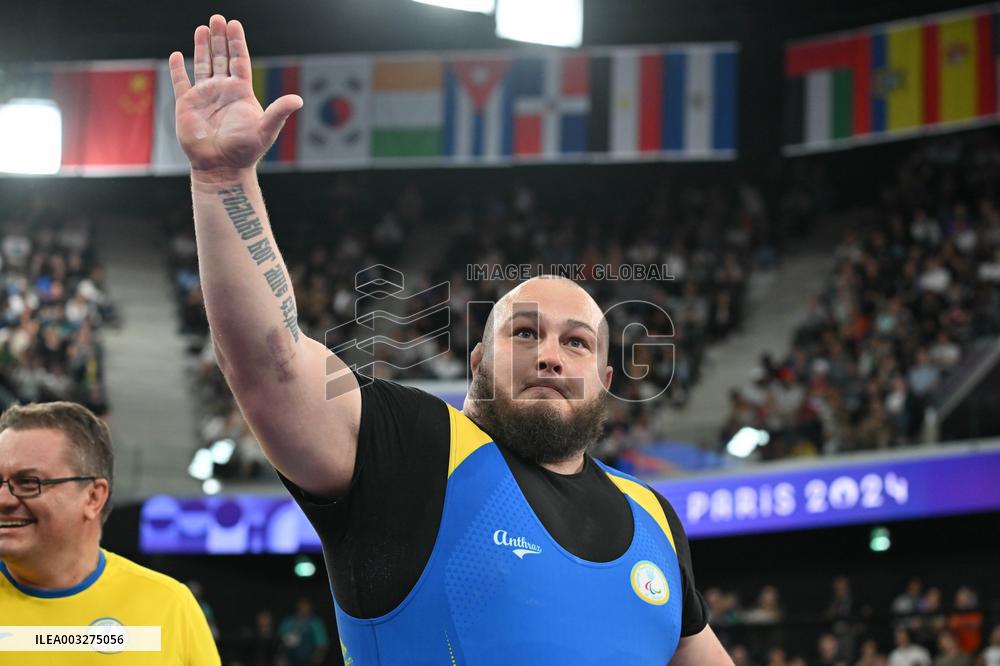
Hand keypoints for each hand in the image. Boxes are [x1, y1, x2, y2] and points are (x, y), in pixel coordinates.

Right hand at [169, 14, 301, 173]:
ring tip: (203, 28)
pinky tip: (177, 55)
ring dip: (202, 47)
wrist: (221, 167)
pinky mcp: (186, 105)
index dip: (237, 42)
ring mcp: (204, 96)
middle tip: (217, 18)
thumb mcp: (266, 130)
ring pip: (203, 65)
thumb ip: (279, 112)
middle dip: (219, 38)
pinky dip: (178, 69)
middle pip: (221, 57)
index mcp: (241, 92)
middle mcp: (223, 91)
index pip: (239, 61)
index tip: (234, 24)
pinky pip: (181, 82)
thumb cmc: (245, 151)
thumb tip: (299, 100)